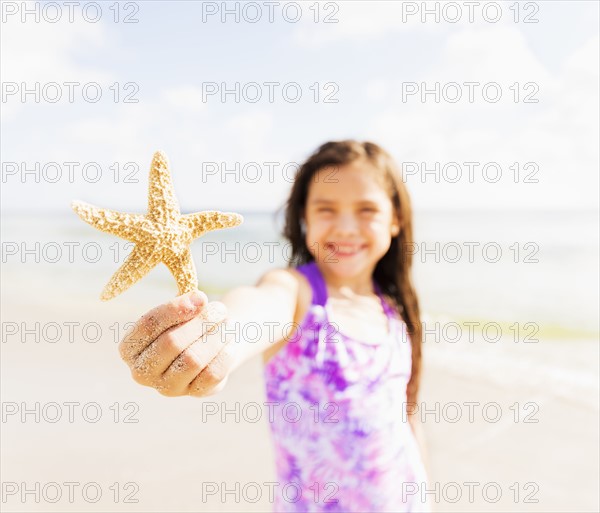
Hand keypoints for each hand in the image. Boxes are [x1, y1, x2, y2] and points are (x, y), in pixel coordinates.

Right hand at [118, 290, 234, 396]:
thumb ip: (184, 303)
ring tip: (226, 323)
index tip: (200, 297)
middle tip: (220, 309)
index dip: (175, 309)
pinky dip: (224, 354)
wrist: (208, 345)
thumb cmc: (187, 323)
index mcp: (129, 348)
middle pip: (172, 343)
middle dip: (200, 322)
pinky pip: (212, 374)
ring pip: (193, 360)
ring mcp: (166, 387)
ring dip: (214, 337)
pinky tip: (229, 343)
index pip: (148, 325)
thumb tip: (198, 300)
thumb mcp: (180, 309)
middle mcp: (141, 372)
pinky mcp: (193, 394)